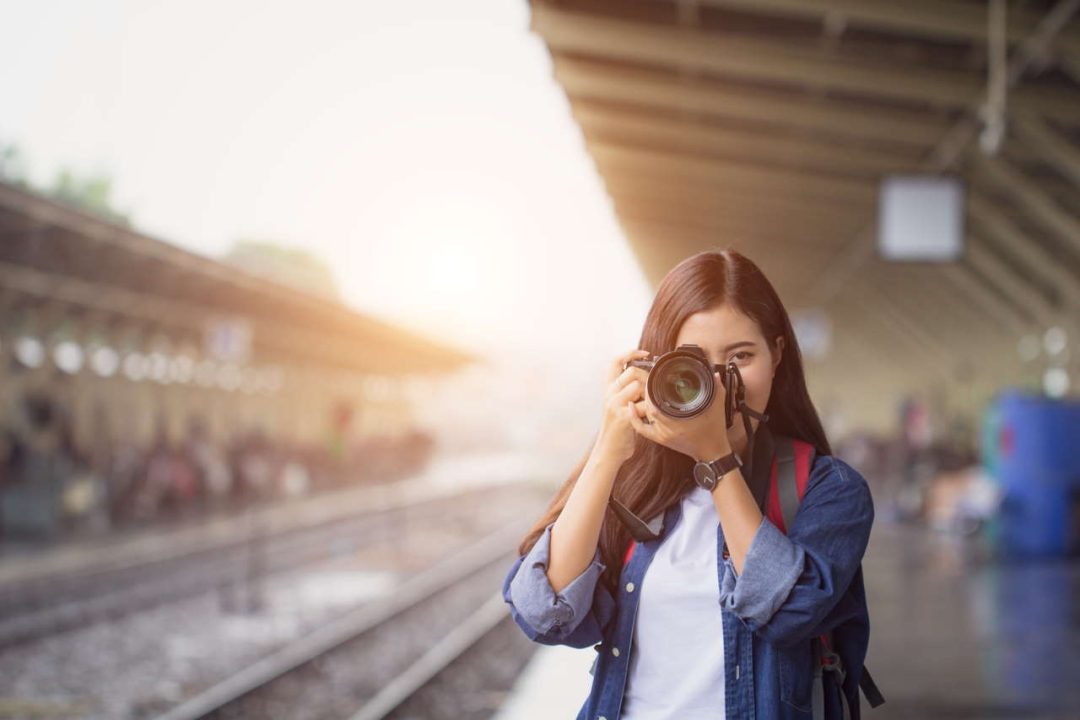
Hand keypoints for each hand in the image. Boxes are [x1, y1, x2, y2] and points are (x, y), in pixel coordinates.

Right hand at [592, 348, 651, 464]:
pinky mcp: (623, 417)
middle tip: (653, 391)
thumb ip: (627, 392)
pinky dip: (651, 410)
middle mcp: (609, 394)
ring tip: (650, 406)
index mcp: (608, 389)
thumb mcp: (618, 406)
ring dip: (649, 394)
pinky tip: (651, 417)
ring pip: (638, 386)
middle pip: (632, 372)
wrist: (608, 451)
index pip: (615, 362)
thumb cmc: (618, 429)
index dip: (629, 353)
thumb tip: (645, 379)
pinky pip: (643, 405)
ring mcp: (615, 405)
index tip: (644, 352)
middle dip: (647, 378)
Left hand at [628, 369, 732, 461]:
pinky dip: (634, 419)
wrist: (711, 452)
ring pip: (644, 416)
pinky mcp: (660, 439)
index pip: (656, 403)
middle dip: (645, 394)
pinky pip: (642, 429)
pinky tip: (632, 407)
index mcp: (680, 421)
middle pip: (648, 408)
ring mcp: (663, 435)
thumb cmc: (715, 430)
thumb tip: (715, 374)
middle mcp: (668, 429)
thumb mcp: (718, 407)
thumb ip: (717, 388)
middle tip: (647, 382)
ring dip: (642, 403)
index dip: (651, 390)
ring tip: (643, 390)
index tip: (652, 379)